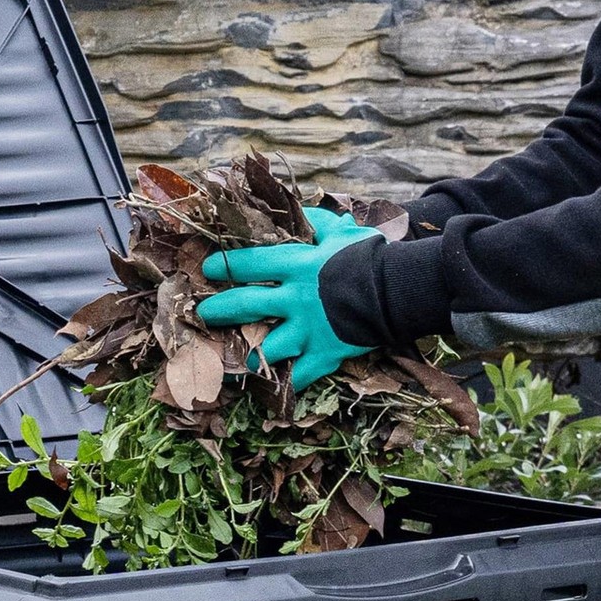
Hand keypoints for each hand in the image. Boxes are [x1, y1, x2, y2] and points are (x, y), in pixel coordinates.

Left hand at [197, 207, 380, 390]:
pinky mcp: (325, 352)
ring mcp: (308, 329)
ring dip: (249, 356)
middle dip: (219, 310)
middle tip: (202, 315)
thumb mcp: (342, 231)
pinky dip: (289, 381)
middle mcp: (295, 299)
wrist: (398, 289)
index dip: (225, 266)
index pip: (250, 264)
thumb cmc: (369, 256)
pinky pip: (301, 373)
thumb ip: (318, 223)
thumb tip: (302, 212)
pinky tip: (276, 388)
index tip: (208, 269)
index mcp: (296, 265)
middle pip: (246, 305)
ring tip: (236, 363)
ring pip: (267, 348)